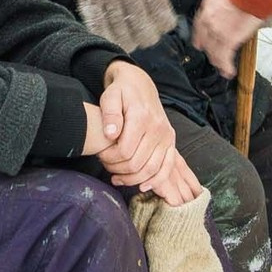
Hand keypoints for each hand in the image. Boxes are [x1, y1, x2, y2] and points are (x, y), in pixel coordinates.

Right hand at [47, 0, 186, 50]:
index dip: (162, 18)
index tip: (165, 27)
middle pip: (137, 14)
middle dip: (145, 33)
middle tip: (147, 41)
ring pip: (116, 19)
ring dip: (125, 36)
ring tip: (131, 45)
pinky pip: (94, 15)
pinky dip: (102, 30)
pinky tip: (108, 39)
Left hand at [95, 62, 200, 201]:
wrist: (141, 85)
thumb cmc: (122, 91)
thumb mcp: (110, 96)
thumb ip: (109, 114)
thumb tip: (110, 134)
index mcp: (141, 117)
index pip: (124, 151)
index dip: (109, 159)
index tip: (100, 155)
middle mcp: (158, 128)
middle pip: (137, 163)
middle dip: (117, 169)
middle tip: (106, 165)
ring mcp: (167, 137)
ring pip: (151, 169)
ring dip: (133, 179)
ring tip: (117, 177)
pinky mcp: (171, 142)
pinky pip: (167, 168)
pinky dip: (156, 180)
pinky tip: (142, 186)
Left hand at [190, 0, 264, 77]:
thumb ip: (223, 5)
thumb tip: (230, 10)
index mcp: (206, 7)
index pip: (199, 27)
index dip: (200, 38)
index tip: (200, 44)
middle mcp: (207, 21)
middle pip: (205, 42)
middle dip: (209, 51)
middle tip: (214, 58)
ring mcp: (216, 32)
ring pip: (214, 52)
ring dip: (218, 62)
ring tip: (223, 69)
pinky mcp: (227, 40)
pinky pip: (224, 58)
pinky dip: (226, 67)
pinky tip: (228, 72)